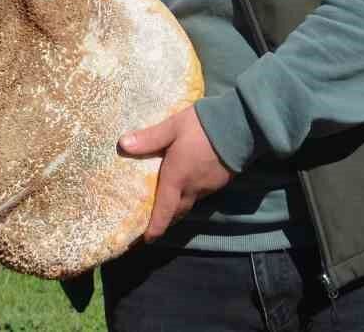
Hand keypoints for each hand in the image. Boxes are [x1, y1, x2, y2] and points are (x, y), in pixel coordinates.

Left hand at [119, 107, 233, 241]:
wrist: (241, 125)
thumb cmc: (202, 126)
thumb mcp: (172, 127)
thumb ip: (149, 138)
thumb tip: (123, 145)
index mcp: (177, 178)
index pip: (164, 210)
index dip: (156, 226)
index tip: (148, 239)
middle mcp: (193, 187)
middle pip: (178, 211)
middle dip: (167, 219)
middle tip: (157, 224)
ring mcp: (210, 186)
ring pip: (191, 202)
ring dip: (180, 206)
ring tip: (170, 204)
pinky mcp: (222, 180)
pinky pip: (203, 193)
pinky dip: (193, 194)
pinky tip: (190, 185)